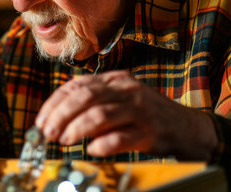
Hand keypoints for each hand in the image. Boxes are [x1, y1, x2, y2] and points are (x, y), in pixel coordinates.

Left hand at [35, 70, 216, 160]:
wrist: (190, 128)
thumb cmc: (147, 116)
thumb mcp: (118, 101)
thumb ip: (92, 104)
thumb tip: (58, 117)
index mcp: (114, 80)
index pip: (76, 86)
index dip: (54, 103)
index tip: (41, 121)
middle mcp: (126, 90)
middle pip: (85, 97)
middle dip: (61, 115)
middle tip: (47, 133)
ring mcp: (139, 109)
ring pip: (100, 114)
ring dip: (76, 128)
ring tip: (63, 140)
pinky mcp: (151, 131)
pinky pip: (122, 136)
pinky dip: (103, 143)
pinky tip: (91, 149)